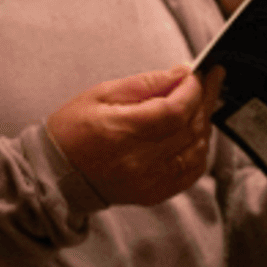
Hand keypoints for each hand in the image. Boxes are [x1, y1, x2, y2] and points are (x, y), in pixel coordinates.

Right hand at [47, 65, 214, 206]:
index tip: (200, 72)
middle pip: (190, 129)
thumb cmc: (72, 128)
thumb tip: (180, 73)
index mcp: (123, 131)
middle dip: (204, 100)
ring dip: (204, 124)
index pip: (175, 110)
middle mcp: (142, 160)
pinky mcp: (156, 193)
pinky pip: (192, 172)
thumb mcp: (100, 94)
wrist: (56, 172)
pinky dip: (200, 149)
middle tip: (210, 80)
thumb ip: (144, 84)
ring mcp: (151, 181)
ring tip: (202, 103)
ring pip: (197, 150)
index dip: (194, 90)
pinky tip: (196, 133)